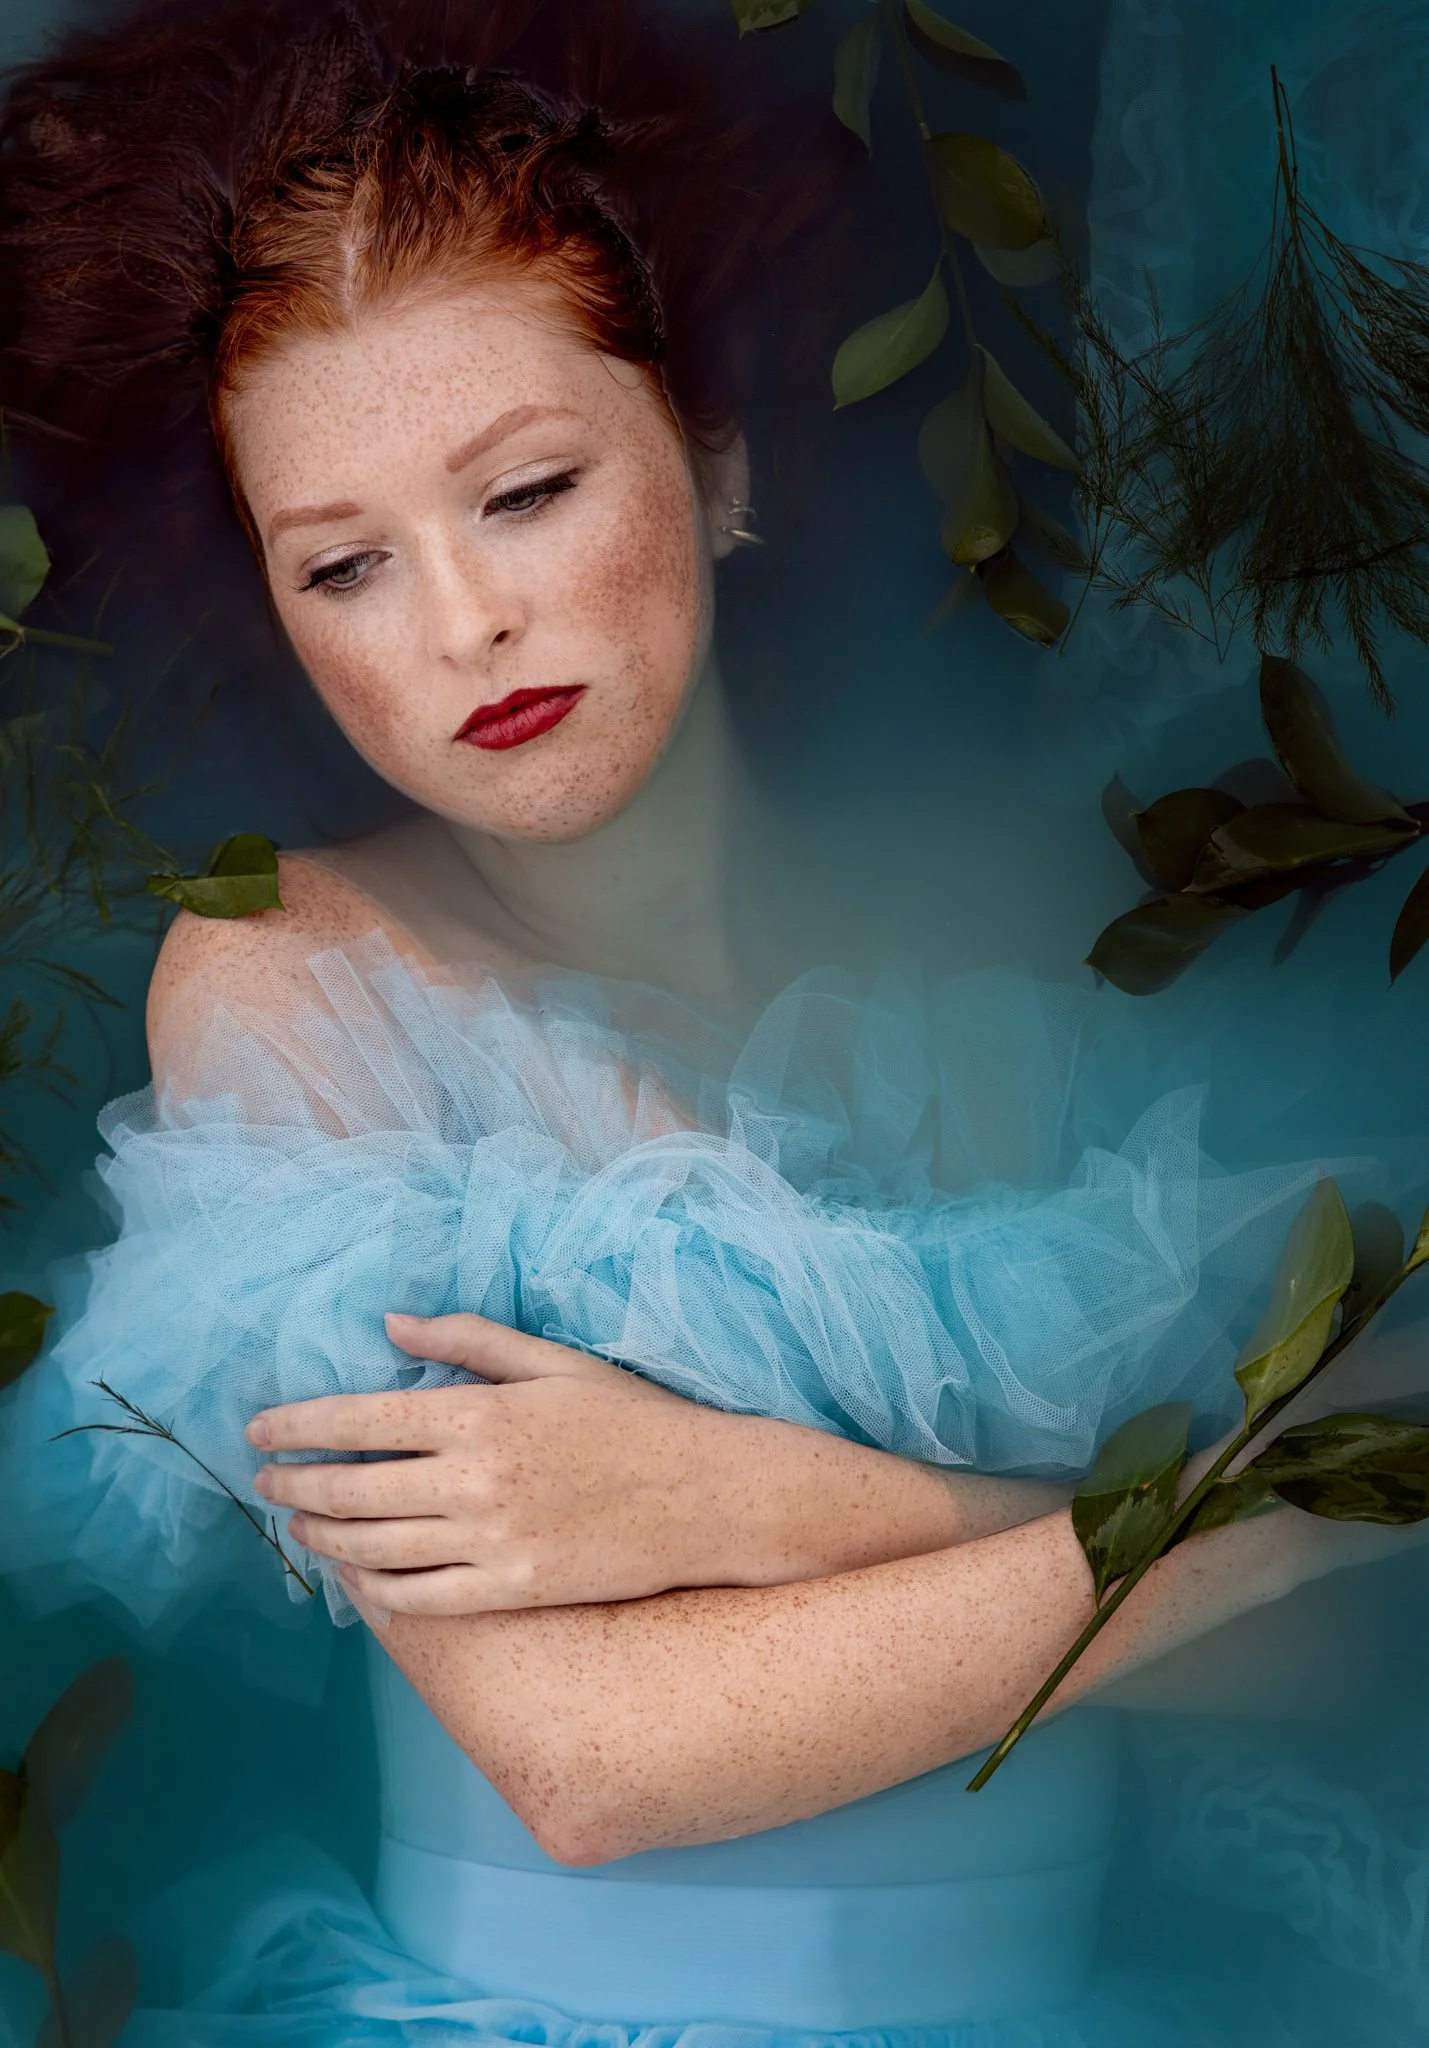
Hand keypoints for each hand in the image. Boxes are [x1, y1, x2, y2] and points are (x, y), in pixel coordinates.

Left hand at [247, 1312, 751, 1615]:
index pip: (359, 1419)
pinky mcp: (511, 1591)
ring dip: (322, 1534)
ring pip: (374, 1546)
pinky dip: (372, 1586)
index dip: (298, 1426)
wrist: (706, 1496)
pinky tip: (355, 1571)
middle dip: (293, 1483)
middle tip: (265, 1480)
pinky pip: (418, 1597)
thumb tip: (391, 1324)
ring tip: (299, 1522)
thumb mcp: (553, 1362)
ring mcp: (490, 1542)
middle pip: (351, 1487)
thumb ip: (468, 1340)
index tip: (259, 1429)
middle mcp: (473, 1480)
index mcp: (481, 1414)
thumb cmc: (633, 1418)